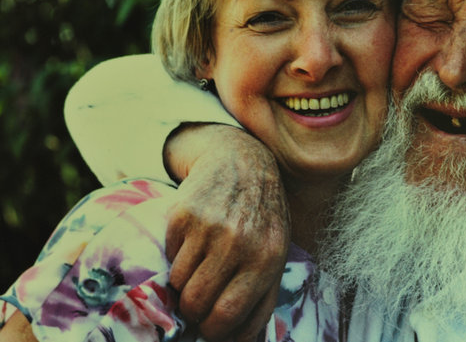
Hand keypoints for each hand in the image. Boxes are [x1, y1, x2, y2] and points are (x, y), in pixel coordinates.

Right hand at [163, 124, 289, 341]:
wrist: (243, 162)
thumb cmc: (262, 218)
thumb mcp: (276, 256)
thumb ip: (261, 300)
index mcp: (267, 260)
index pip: (227, 318)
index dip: (213, 331)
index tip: (210, 326)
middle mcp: (239, 243)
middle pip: (196, 305)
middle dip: (194, 312)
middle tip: (199, 300)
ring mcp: (209, 227)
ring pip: (178, 284)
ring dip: (184, 283)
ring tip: (201, 264)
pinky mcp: (183, 214)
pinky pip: (168, 258)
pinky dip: (177, 257)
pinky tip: (194, 240)